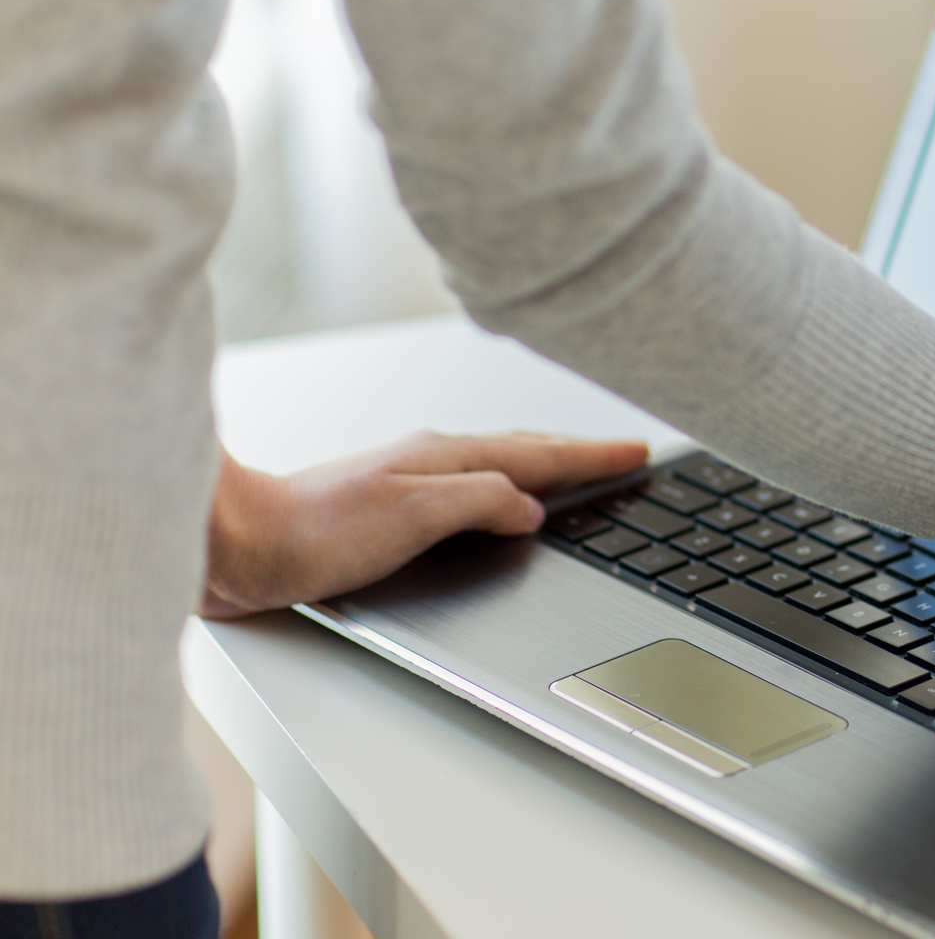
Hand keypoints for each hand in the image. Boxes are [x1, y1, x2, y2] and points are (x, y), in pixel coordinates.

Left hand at [201, 430, 650, 617]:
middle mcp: (431, 461)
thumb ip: (482, 503)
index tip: (637, 452)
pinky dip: (507, 488)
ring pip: (500, 468)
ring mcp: (411, 481)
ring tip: (579, 470)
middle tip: (622, 454)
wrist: (236, 544)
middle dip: (579, 453)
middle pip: (525, 451)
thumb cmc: (312, 532)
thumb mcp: (416, 515)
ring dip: (545, 466)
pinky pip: (473, 490)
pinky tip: (502, 503)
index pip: (540, 456)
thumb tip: (529, 506)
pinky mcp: (391, 509)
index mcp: (446, 457)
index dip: (593, 456)